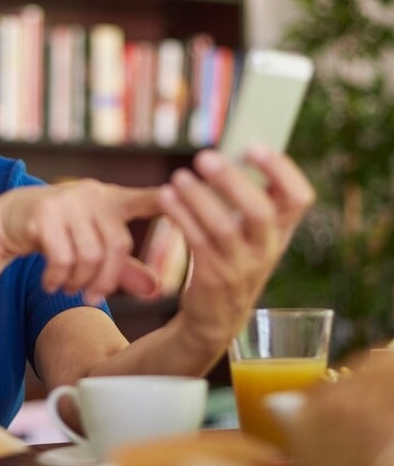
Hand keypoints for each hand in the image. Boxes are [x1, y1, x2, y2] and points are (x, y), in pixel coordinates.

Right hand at [0, 180, 162, 302]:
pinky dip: (58, 279)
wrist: (6, 221)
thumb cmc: (56, 233)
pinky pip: (63, 258)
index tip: (186, 206)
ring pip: (90, 256)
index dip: (168, 204)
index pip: (145, 199)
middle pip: (117, 246)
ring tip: (67, 289)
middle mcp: (92, 194)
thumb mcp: (91, 246)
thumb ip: (123, 267)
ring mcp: (68, 201)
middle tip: (90, 299)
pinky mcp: (45, 213)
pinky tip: (50, 284)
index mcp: (110, 199)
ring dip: (78, 283)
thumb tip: (155, 289)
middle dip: (105, 281)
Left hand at [159, 146, 314, 351]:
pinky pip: (198, 243)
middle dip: (232, 181)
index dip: (281, 170)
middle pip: (260, 211)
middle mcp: (267, 248)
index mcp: (281, 231)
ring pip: (224, 228)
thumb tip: (225, 154)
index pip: (299, 197)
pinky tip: (166, 198)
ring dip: (199, 198)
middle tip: (205, 156)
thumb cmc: (231, 261)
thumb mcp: (251, 234)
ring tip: (178, 176)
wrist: (215, 318)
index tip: (253, 147)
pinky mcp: (213, 278)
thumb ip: (249, 199)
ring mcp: (241, 266)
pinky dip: (182, 217)